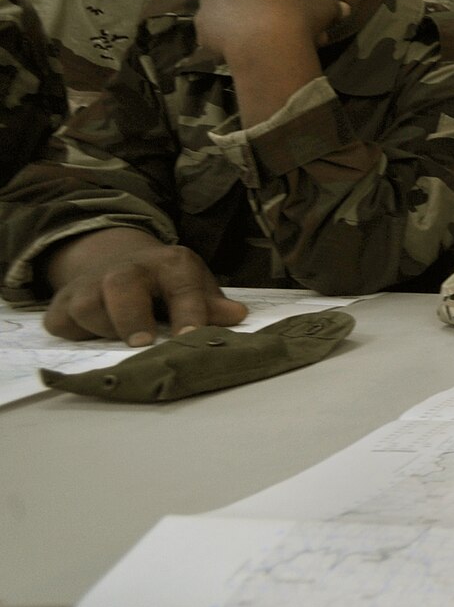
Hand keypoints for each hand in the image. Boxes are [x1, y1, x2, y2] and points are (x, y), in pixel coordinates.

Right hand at [43, 228, 246, 345]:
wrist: (117, 262)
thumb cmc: (167, 284)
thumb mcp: (196, 286)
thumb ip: (213, 305)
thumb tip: (237, 316)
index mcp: (170, 263)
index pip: (182, 285)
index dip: (189, 311)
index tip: (191, 335)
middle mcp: (127, 268)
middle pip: (121, 287)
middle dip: (131, 317)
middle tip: (143, 344)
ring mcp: (90, 284)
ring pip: (86, 307)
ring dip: (104, 330)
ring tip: (123, 341)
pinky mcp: (62, 302)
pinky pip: (62, 322)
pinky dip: (76, 335)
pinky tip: (93, 339)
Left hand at [195, 0, 347, 55]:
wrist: (270, 40)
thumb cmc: (299, 18)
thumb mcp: (323, 10)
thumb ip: (332, 6)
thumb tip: (345, 8)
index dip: (284, 3)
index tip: (293, 20)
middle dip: (261, 14)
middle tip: (277, 37)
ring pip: (229, 12)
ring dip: (239, 24)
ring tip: (254, 45)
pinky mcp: (203, 20)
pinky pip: (212, 30)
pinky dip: (221, 39)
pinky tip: (235, 50)